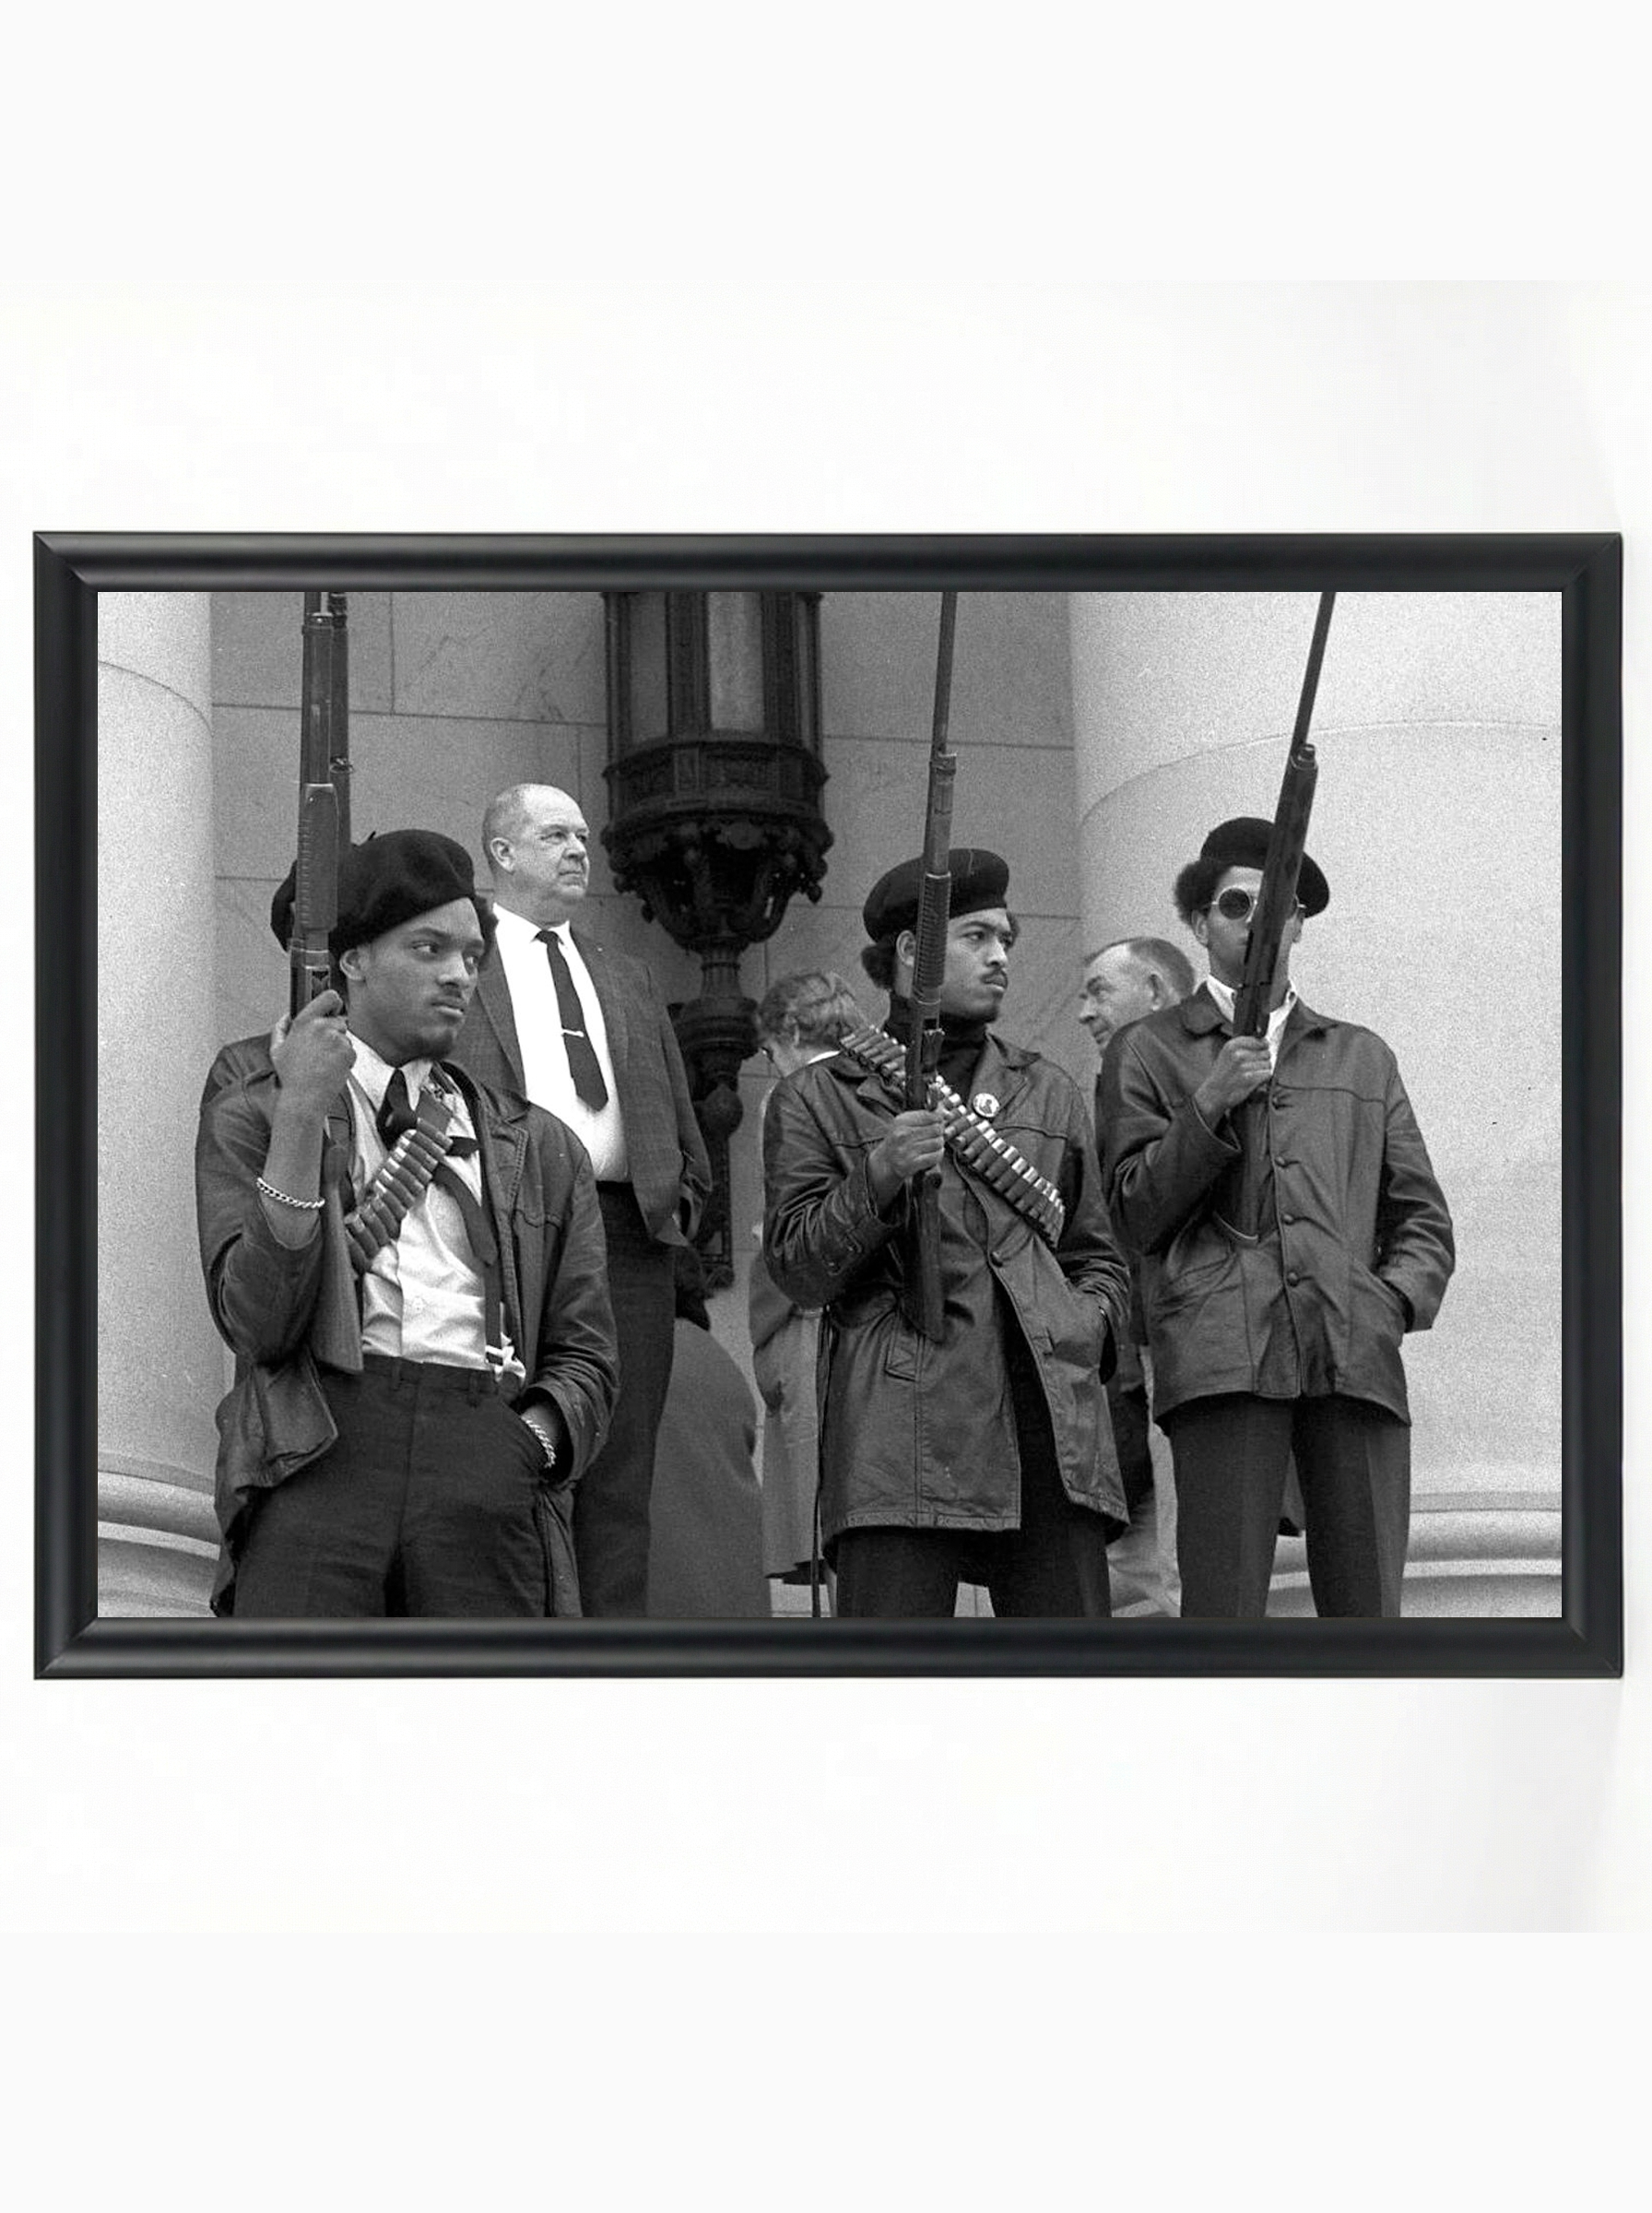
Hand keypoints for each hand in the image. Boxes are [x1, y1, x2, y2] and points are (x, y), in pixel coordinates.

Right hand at [270, 989, 352, 1121]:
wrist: (305, 1097)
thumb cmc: (291, 1076)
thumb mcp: (277, 1050)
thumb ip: (280, 1029)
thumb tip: (286, 1017)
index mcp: (304, 1022)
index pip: (328, 997)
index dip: (334, 1002)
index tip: (334, 1008)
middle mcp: (321, 1027)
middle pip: (339, 1022)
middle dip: (334, 1034)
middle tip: (322, 1051)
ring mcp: (336, 1039)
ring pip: (345, 1039)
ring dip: (339, 1049)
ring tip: (324, 1063)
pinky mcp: (347, 1052)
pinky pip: (351, 1052)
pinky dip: (345, 1061)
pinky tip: (331, 1068)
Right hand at [869, 1108, 945, 1204]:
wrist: (886, 1162)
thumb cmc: (898, 1141)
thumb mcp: (904, 1124)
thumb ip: (922, 1117)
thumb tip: (942, 1113)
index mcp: (901, 1122)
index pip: (928, 1116)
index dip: (938, 1118)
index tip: (939, 1121)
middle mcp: (902, 1135)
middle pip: (936, 1129)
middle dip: (940, 1131)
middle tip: (937, 1134)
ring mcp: (906, 1150)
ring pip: (937, 1142)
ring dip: (939, 1144)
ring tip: (934, 1144)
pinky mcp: (911, 1163)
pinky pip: (935, 1156)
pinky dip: (938, 1154)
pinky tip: (934, 1152)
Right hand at [1194, 1035, 1272, 1123]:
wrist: (1213, 1093)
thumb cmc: (1222, 1074)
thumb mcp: (1227, 1054)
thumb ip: (1244, 1046)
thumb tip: (1265, 1042)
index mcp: (1232, 1045)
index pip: (1259, 1040)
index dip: (1262, 1047)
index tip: (1261, 1051)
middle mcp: (1238, 1054)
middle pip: (1266, 1052)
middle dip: (1263, 1059)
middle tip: (1253, 1066)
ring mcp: (1244, 1067)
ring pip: (1268, 1064)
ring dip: (1263, 1070)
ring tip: (1252, 1074)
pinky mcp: (1249, 1079)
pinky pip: (1267, 1074)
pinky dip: (1264, 1078)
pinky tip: (1254, 1080)